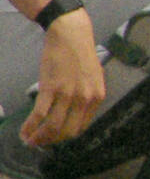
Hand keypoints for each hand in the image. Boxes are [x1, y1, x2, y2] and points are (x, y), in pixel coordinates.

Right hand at [21, 11, 103, 146]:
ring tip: (29, 141)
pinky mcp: (50, 88)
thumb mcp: (93, 79)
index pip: (81, 127)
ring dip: (39, 138)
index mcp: (97, 97)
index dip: (66, 136)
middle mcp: (85, 99)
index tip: (55, 138)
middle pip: (67, 131)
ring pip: (52, 127)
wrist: (71, 36)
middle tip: (40, 142)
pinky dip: (29, 127)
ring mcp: (68, 94)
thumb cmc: (80, 55)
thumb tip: (73, 116)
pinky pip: (39, 115)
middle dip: (52, 141)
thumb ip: (86, 97)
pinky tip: (24, 131)